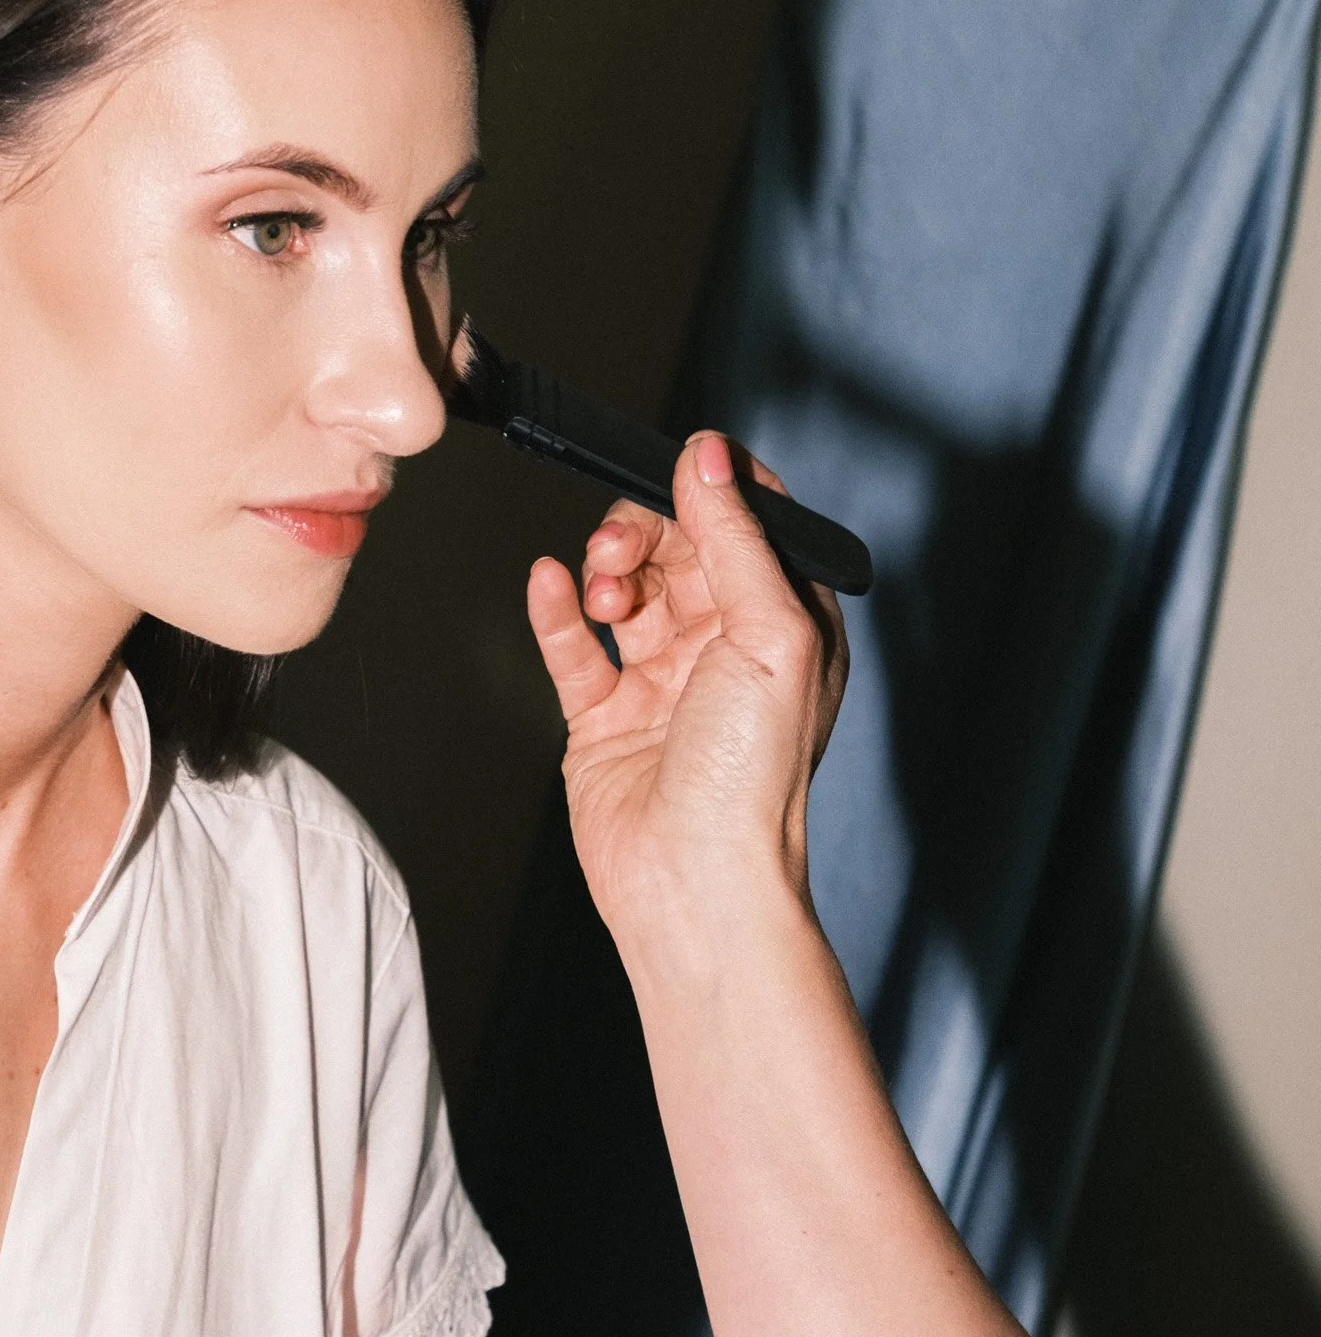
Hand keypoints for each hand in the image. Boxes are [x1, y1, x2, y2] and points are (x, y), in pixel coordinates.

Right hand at [525, 434, 846, 942]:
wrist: (692, 881)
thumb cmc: (750, 780)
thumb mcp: (769, 634)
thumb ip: (736, 536)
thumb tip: (708, 455)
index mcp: (787, 625)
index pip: (751, 524)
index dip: (712, 488)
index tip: (676, 466)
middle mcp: (728, 648)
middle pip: (679, 546)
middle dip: (645, 531)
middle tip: (623, 549)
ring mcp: (665, 681)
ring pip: (627, 586)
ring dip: (607, 568)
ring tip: (602, 588)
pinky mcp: (606, 716)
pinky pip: (574, 644)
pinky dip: (557, 608)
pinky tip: (548, 583)